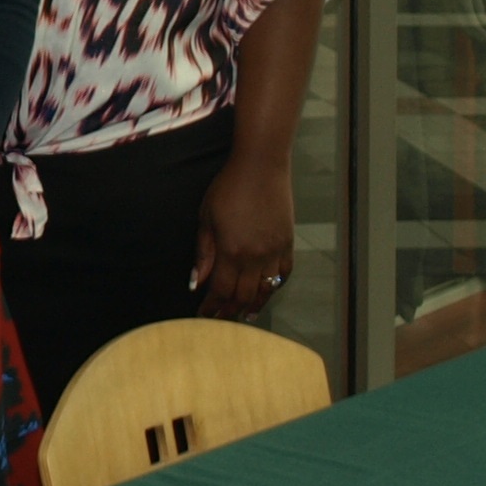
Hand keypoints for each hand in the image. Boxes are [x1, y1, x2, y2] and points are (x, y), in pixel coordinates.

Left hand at [192, 157, 296, 319]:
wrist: (261, 166)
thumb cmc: (228, 188)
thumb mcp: (206, 218)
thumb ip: (203, 253)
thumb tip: (196, 282)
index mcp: (231, 251)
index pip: (220, 290)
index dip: (211, 306)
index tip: (203, 315)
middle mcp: (255, 257)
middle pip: (243, 296)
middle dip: (230, 311)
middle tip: (221, 320)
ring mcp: (275, 251)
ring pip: (266, 290)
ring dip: (254, 305)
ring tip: (244, 316)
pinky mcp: (288, 243)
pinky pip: (284, 275)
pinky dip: (274, 287)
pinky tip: (266, 292)